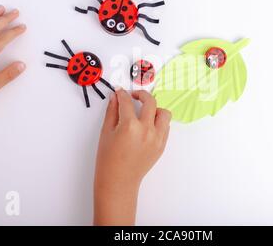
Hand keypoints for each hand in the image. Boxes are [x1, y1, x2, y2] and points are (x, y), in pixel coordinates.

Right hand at [94, 89, 171, 225]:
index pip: (127, 102)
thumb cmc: (108, 159)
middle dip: (141, 94)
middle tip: (134, 96)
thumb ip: (112, 111)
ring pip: (164, 113)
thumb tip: (116, 97)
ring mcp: (156, 138)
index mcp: (130, 126)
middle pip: (150, 101)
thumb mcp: (106, 132)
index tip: (120, 92)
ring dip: (154, 109)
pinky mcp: (161, 145)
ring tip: (144, 112)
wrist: (118, 181)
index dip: (122, 94)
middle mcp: (146, 130)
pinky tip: (147, 124)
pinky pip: (165, 127)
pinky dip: (158, 122)